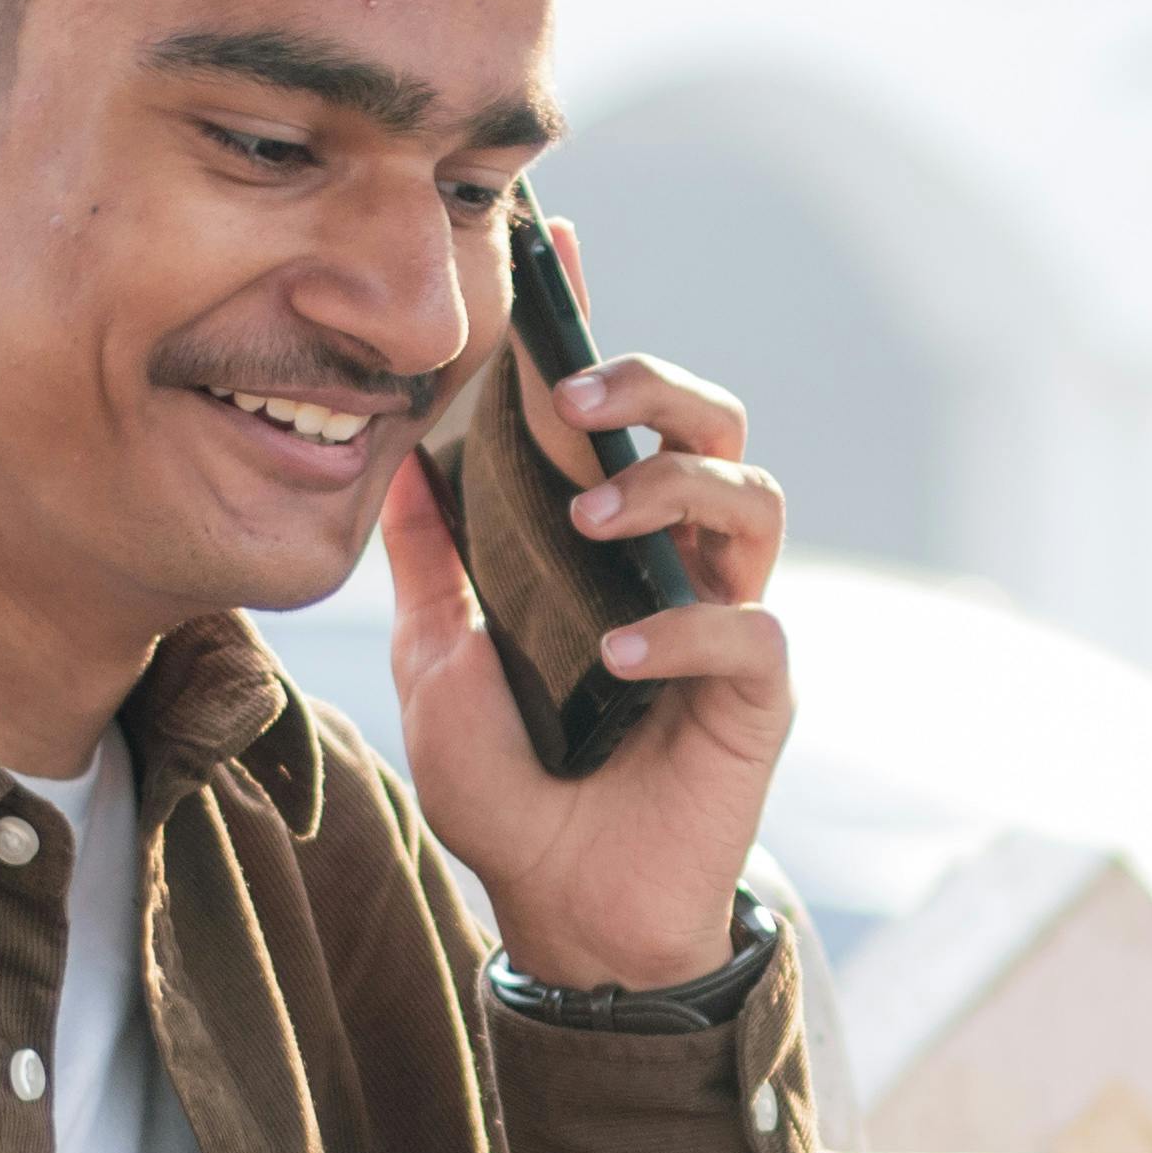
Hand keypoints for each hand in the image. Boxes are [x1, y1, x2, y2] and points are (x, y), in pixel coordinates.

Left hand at [379, 242, 793, 989]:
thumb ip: (431, 569)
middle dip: (654, 385)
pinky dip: (685, 632)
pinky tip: (617, 658)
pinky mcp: (758, 699)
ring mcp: (727, 621)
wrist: (564, 908)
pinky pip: (751, 632)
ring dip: (670, 488)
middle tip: (577, 394)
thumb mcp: (440, 663)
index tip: (558, 245)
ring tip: (590, 521)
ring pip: (753, 498)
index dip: (593, 329)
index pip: (616, 412)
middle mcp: (680, 562)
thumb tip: (393, 463)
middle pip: (715, 423)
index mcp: (609, 539)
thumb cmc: (509, 788)